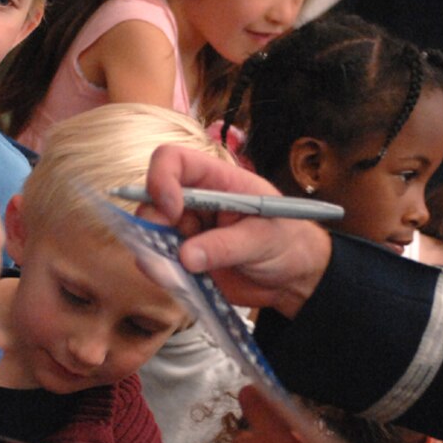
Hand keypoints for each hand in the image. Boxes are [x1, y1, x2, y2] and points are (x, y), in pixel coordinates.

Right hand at [140, 145, 330, 316]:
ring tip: (175, 273)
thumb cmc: (286, 243)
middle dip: (152, 222)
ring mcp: (187, 230)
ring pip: (150, 233)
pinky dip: (162, 272)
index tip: (171, 209)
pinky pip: (159, 261)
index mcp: (217, 181)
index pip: (174, 161)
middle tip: (167, 249)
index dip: (161, 178)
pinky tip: (180, 281)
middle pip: (152, 198)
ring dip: (154, 251)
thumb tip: (186, 256)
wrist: (292, 278)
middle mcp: (195, 201)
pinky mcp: (184, 258)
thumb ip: (226, 246)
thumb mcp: (263, 240)